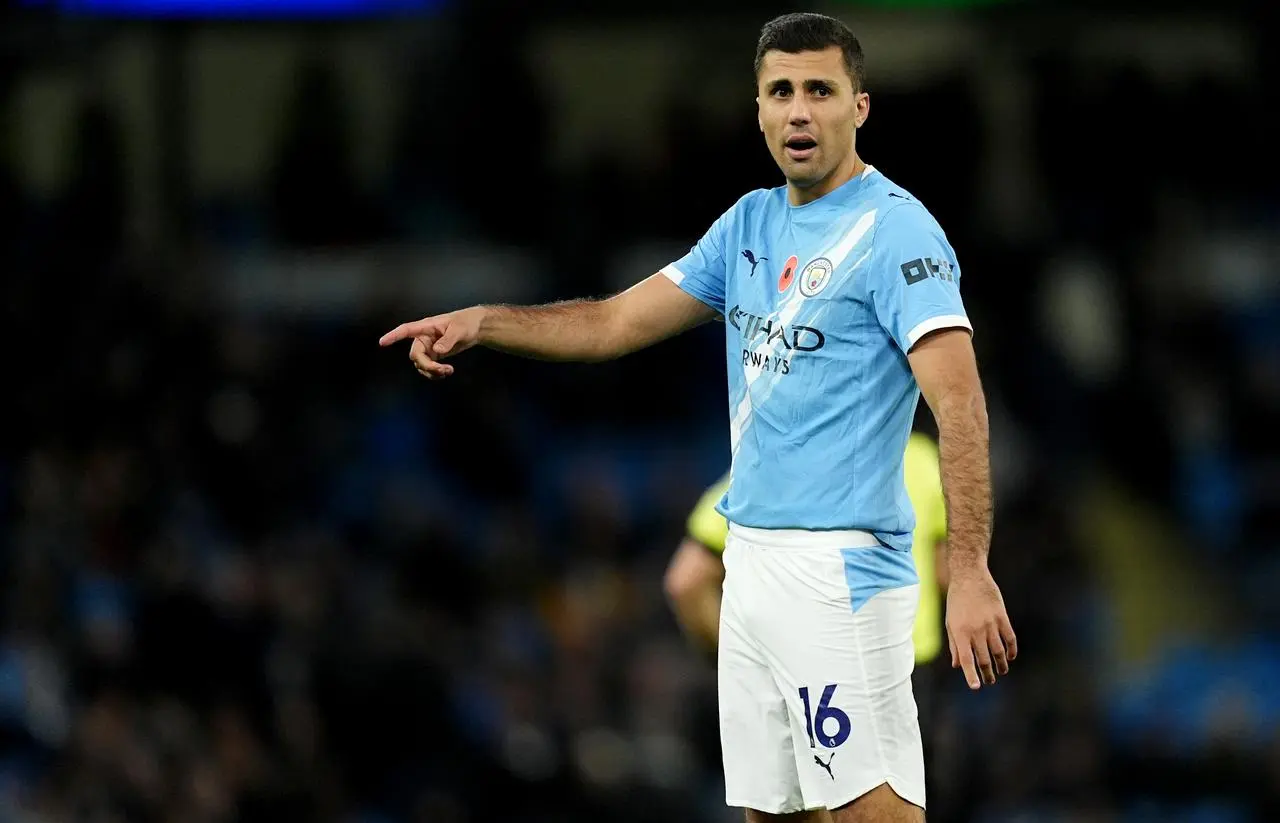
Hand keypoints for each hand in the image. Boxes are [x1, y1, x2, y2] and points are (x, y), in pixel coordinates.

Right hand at [379, 307, 484, 379]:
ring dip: (432, 372)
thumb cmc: (466, 323)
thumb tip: (437, 350)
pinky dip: (435, 373)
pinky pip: (428, 368)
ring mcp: (428, 348)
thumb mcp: (459, 330)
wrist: (475, 328)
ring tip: (448, 371)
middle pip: (415, 355)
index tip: (382, 342)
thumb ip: (448, 340)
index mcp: (426, 327)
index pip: (406, 330)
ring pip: (421, 364)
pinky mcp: (434, 356)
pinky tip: (447, 372)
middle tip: (442, 370)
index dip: (393, 336)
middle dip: (427, 365)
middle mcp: (423, 338)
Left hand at [945, 567, 1016, 689]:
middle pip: (984, 658)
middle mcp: (975, 630)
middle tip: (989, 681)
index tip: (976, 687)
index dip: (971, 674)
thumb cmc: (956, 601)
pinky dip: (1011, 650)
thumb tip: (957, 665)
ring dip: (1000, 664)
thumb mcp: (950, 622)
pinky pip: (1010, 638)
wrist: (969, 576)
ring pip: (998, 651)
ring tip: (1001, 672)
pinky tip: (1010, 657)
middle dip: (987, 673)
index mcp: (960, 632)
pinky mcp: (1002, 617)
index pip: (966, 659)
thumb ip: (954, 645)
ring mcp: (990, 624)